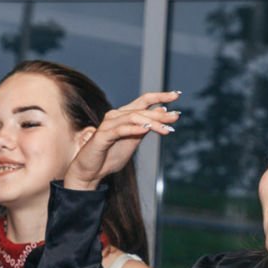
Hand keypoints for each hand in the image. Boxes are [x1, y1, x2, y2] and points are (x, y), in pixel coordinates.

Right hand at [64, 91, 179, 189]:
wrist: (91, 172)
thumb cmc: (110, 156)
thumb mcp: (134, 140)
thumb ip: (146, 127)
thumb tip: (163, 113)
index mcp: (124, 115)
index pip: (144, 101)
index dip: (160, 96)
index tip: (176, 95)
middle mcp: (115, 116)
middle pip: (141, 110)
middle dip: (160, 114)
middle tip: (176, 117)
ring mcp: (108, 125)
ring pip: (133, 118)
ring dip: (151, 123)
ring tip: (166, 129)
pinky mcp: (102, 136)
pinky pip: (120, 130)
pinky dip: (133, 129)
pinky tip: (145, 130)